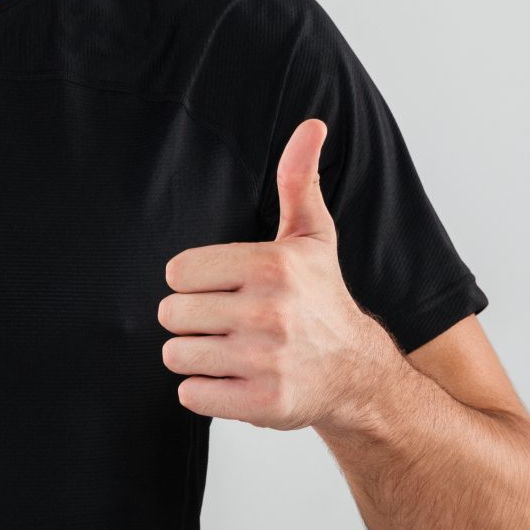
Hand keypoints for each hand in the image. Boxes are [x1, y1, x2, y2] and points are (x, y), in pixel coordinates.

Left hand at [158, 117, 401, 430]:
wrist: (358, 373)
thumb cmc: (323, 300)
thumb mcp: (312, 238)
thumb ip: (299, 181)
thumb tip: (311, 126)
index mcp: (272, 266)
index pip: (177, 272)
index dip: (194, 283)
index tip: (223, 289)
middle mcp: (269, 312)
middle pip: (171, 314)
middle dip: (191, 320)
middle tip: (227, 323)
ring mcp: (265, 361)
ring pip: (175, 355)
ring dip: (195, 356)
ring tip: (231, 351)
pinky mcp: (262, 403)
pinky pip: (191, 395)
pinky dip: (205, 391)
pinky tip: (235, 379)